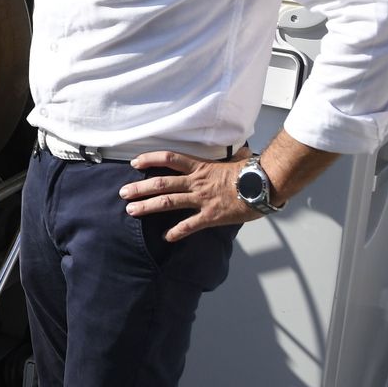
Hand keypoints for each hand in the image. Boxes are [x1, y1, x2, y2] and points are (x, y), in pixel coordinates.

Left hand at [118, 148, 259, 241]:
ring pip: (168, 202)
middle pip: (161, 183)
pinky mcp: (210, 216)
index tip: (134, 162)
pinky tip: (166, 237)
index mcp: (200, 167)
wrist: (265, 184)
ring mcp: (201, 199)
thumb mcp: (236, 159)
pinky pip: (189, 225)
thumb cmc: (252, 172)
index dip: (150, 159)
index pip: (169, 159)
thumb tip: (241, 149)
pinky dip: (177, 232)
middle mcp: (196, 182)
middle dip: (139, 188)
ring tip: (131, 211)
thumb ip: (231, 156)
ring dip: (147, 206)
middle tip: (123, 193)